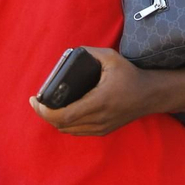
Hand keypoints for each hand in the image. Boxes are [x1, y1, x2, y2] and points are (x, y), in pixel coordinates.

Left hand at [29, 46, 158, 135]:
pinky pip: (77, 132)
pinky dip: (66, 124)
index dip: (44, 111)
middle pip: (61, 125)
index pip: (63, 115)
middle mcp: (99, 118)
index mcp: (98, 101)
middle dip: (45, 114)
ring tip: (47, 106)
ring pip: (68, 131)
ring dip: (54, 120)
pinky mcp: (103, 131)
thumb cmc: (130, 75)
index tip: (35, 99)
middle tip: (37, 101)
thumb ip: (89, 53)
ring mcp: (101, 127)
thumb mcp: (111, 57)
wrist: (150, 95)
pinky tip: (62, 113)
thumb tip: (70, 53)